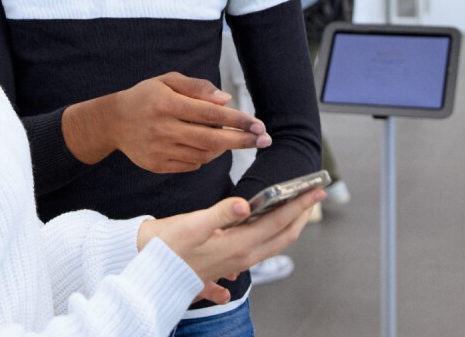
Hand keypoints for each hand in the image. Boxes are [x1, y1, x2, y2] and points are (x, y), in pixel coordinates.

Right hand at [64, 73, 271, 171]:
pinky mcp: (157, 165)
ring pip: (203, 154)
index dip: (237, 120)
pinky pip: (191, 164)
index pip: (209, 114)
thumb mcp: (168, 81)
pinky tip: (208, 147)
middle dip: (241, 140)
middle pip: (211, 139)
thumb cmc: (146, 96)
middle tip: (264, 140)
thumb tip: (226, 101)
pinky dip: (205, 157)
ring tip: (233, 139)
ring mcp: (159, 150)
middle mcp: (162, 128)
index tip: (259, 124)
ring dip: (223, 148)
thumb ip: (198, 88)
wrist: (113, 121)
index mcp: (166, 104)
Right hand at [137, 189, 324, 302]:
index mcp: (239, 245)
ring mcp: (233, 265)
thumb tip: (246, 204)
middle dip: (300, 216)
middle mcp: (242, 257)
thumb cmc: (168, 247)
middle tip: (313, 197)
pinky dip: (262, 247)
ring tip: (295, 211)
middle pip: (281, 237)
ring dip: (287, 228)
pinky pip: (252, 258)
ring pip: (270, 246)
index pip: (277, 222)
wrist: (149, 274)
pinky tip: (262, 243)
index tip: (315, 190)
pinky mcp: (223, 267)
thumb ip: (222, 213)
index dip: (298, 205)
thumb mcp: (193, 225)